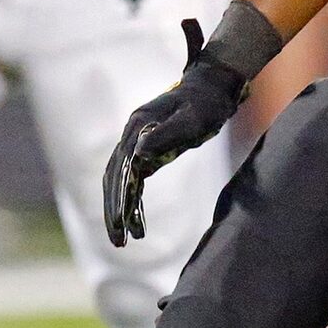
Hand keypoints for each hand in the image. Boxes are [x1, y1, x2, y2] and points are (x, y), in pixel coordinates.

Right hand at [103, 20, 254, 244]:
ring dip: (121, 209)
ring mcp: (137, 141)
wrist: (213, 86)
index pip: (121, 171)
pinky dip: (133, 201)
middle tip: (118, 242)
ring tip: (127, 239)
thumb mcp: (192, 119)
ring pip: (120, 181)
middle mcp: (131, 135)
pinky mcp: (147, 148)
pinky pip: (134, 179)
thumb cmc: (207, 103)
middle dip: (114, 211)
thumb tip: (140, 153)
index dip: (119, 200)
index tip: (121, 225)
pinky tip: (139, 222)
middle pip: (113, 178)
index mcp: (138, 128)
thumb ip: (167, 134)